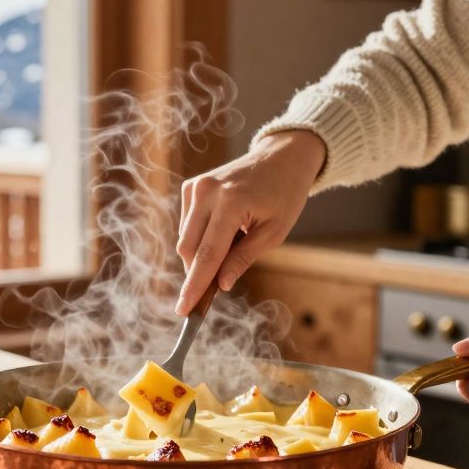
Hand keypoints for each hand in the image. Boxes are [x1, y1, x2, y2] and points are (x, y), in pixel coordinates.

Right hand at [175, 130, 325, 314]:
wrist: (282, 157)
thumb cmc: (284, 195)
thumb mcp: (274, 233)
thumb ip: (243, 258)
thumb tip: (220, 285)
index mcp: (230, 202)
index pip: (207, 254)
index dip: (194, 286)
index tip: (184, 310)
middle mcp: (206, 192)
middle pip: (188, 249)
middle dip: (198, 273)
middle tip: (216, 289)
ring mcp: (195, 187)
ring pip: (185, 239)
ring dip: (202, 254)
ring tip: (236, 241)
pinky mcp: (190, 187)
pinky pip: (187, 225)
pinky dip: (201, 238)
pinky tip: (225, 230)